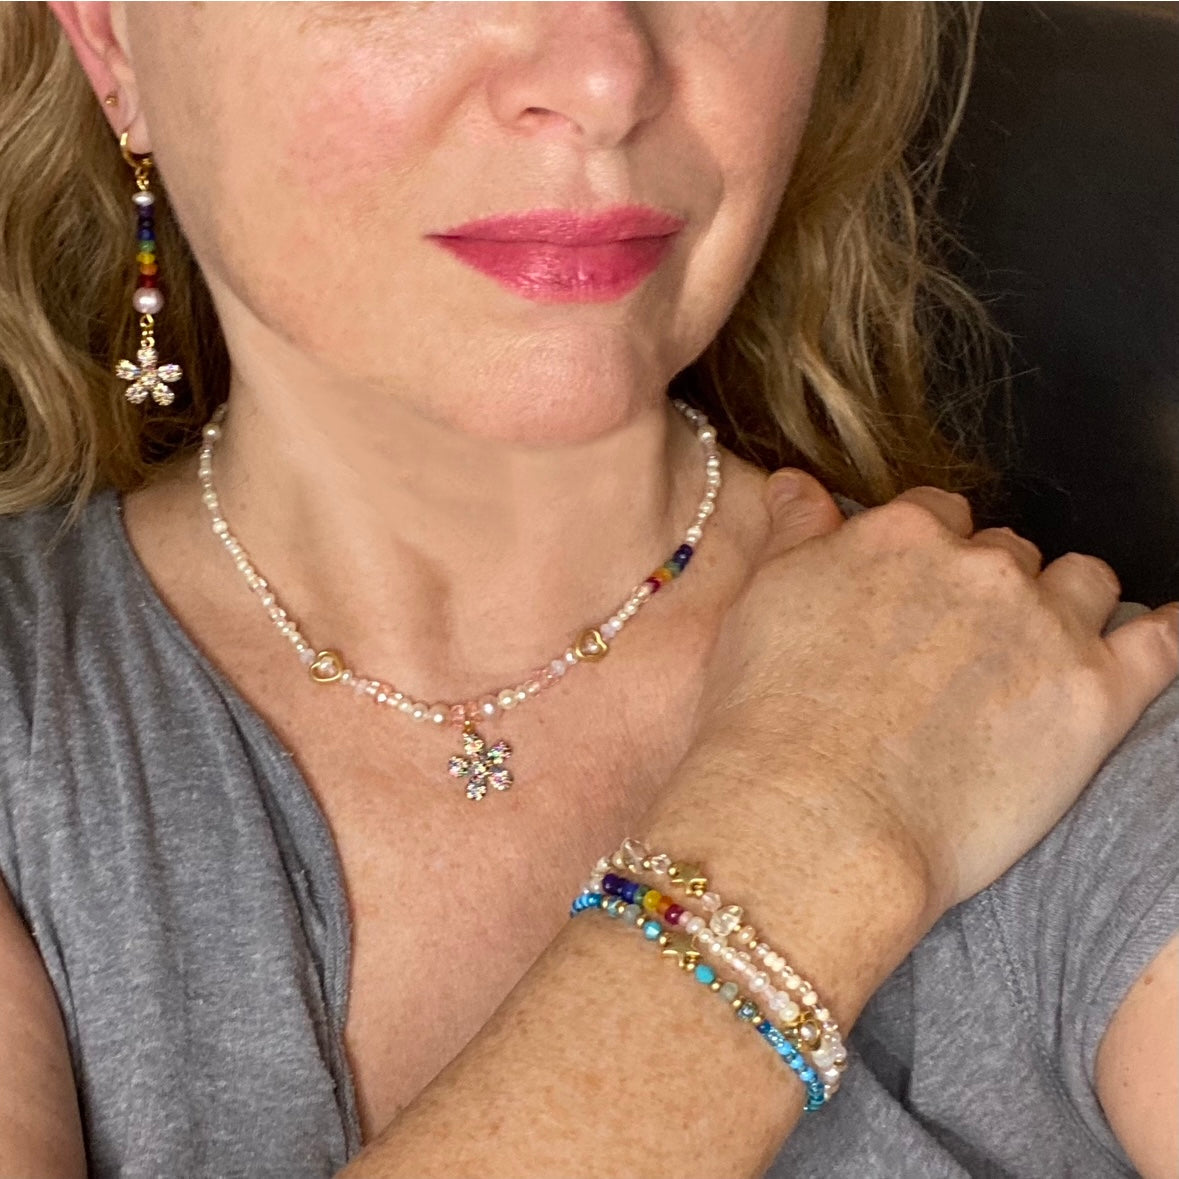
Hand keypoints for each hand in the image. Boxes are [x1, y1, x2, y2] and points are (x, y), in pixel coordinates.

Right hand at [688, 470, 1178, 914]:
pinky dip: (1169, 634)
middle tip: (959, 651)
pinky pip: (1164, 642)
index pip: (938, 514)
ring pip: (1082, 583)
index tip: (918, 598)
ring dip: (1063, 608)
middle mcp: (979, 563)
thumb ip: (794, 532)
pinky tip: (1166, 634)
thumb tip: (799, 483)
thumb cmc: (766, 719)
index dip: (929, 557)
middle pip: (1007, 552)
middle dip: (990, 589)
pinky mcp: (1095, 695)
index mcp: (901, 535)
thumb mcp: (761, 603)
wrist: (807, 816)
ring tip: (1037, 658)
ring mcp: (1044, 624)